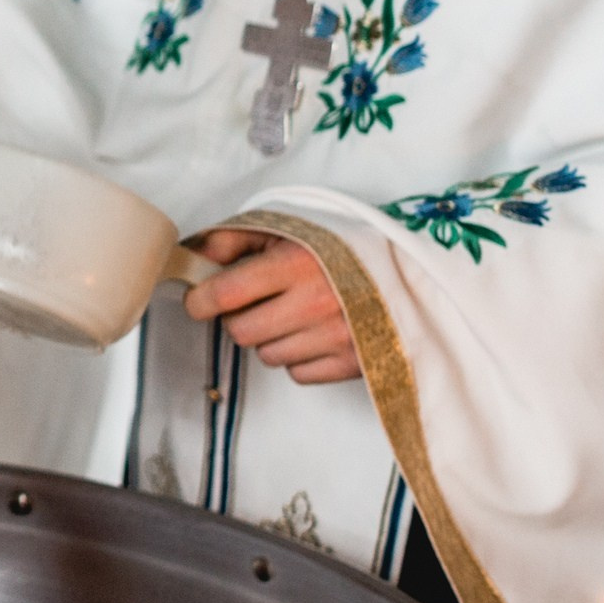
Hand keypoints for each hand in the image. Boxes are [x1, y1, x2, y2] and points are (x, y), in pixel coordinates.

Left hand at [180, 229, 360, 383]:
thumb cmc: (342, 247)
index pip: (226, 293)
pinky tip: (314, 333)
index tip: (198, 300)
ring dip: (270, 337)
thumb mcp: (286, 229)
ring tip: (293, 313)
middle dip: (238, 317)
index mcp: (297, 263)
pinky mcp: (353, 364)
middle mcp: (315, 302)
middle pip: (240, 331)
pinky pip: (297, 374)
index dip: (201, 300)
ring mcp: (336, 337)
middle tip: (256, 302)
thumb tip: (194, 256)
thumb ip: (235, 239)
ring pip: (266, 355)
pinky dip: (298, 357)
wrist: (409, 271)